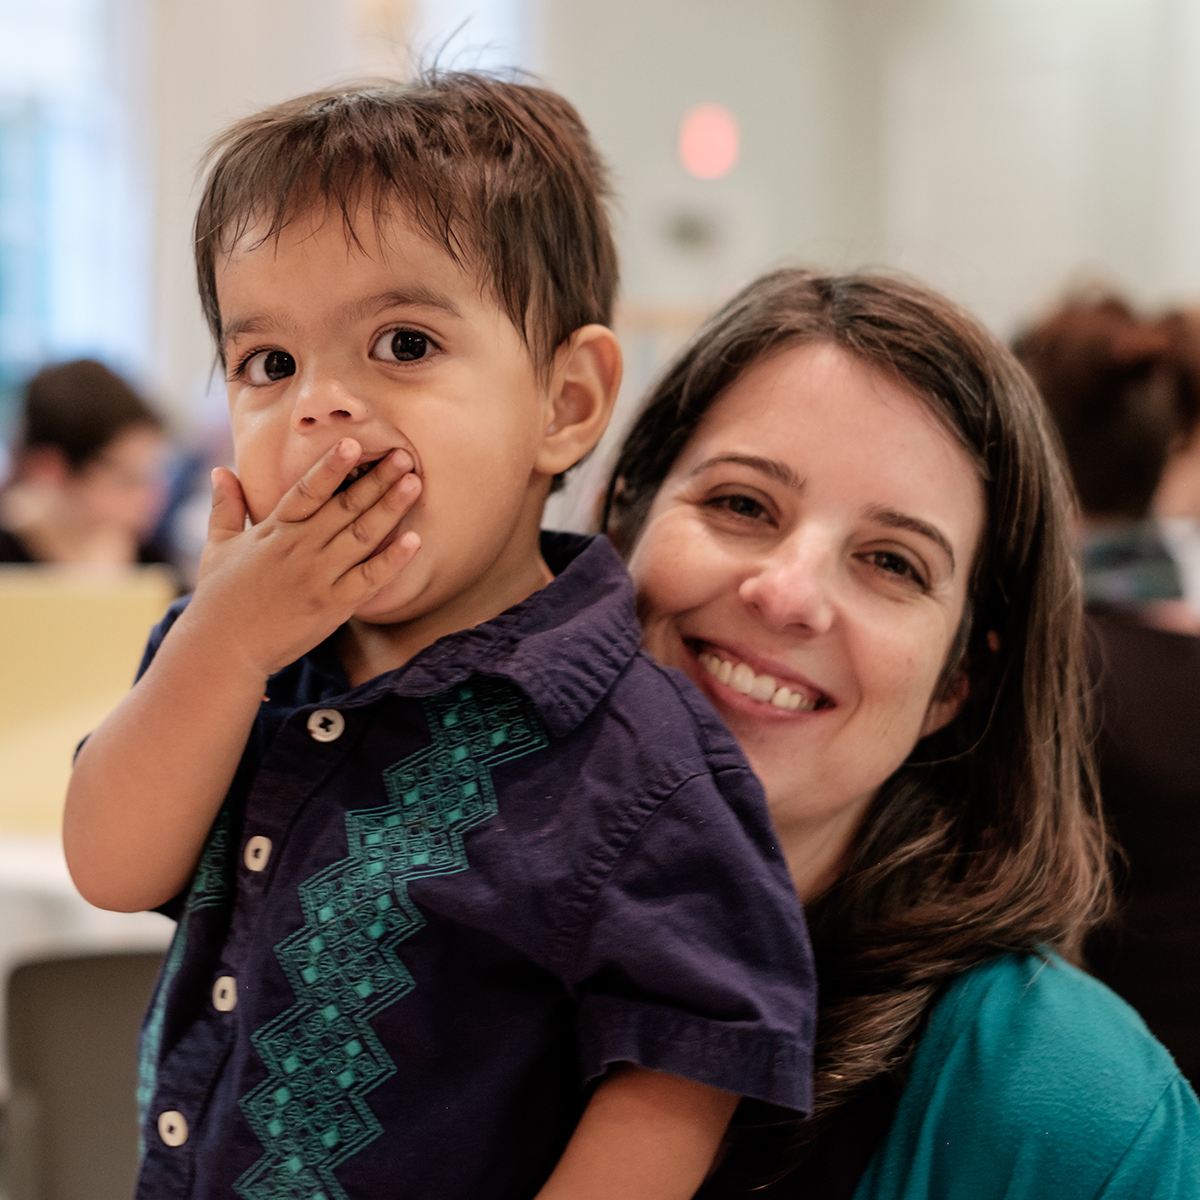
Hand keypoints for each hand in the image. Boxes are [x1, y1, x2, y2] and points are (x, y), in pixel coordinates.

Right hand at [187, 438, 421, 677]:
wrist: (223, 650)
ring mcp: (318, 577)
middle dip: (376, 479)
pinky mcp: (332, 605)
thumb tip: (220, 471)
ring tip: (414, 482)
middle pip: (345, 507)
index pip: (307, 490)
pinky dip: (393, 559)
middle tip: (404, 455)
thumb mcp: (217, 546)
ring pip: (362, 536)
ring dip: (391, 508)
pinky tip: (414, 540)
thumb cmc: (220, 599)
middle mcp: (299, 548)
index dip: (331, 465)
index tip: (353, 442)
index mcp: (274, 530)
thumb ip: (225, 507)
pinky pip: (369, 578)